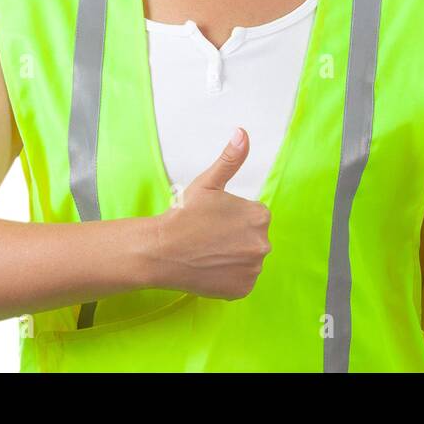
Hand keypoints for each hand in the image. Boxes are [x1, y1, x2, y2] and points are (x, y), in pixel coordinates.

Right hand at [150, 127, 271, 299]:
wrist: (161, 251)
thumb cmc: (183, 215)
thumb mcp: (208, 183)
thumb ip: (230, 158)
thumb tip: (242, 133)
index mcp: (260, 216)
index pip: (254, 217)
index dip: (233, 219)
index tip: (214, 221)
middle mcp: (263, 244)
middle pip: (252, 239)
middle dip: (235, 238)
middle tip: (209, 238)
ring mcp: (253, 269)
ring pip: (247, 260)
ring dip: (233, 257)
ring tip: (208, 252)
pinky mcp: (242, 289)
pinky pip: (241, 280)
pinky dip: (229, 277)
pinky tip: (211, 269)